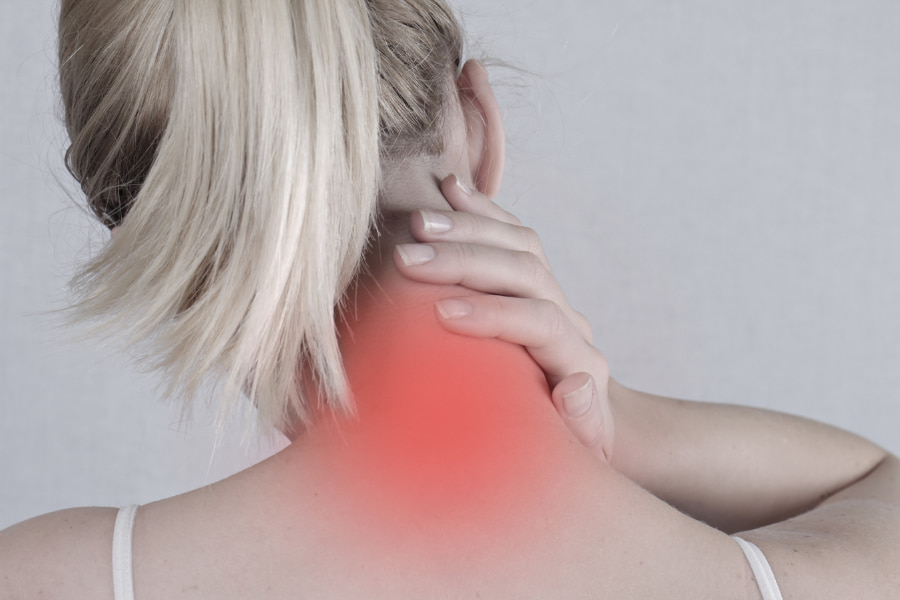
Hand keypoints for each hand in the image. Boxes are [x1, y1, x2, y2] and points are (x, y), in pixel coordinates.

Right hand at [393, 175, 613, 461]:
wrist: (592, 422)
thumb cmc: (572, 448)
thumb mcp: (582, 451)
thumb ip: (582, 422)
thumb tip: (574, 382)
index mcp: (578, 360)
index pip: (539, 321)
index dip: (494, 313)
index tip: (442, 313)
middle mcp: (568, 318)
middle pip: (526, 271)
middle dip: (467, 261)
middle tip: (409, 260)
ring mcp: (552, 295)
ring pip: (519, 243)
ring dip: (468, 226)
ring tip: (415, 222)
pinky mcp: (534, 282)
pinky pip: (511, 234)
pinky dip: (481, 210)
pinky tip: (449, 189)